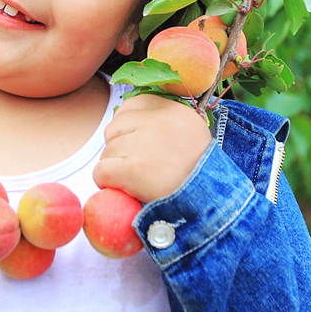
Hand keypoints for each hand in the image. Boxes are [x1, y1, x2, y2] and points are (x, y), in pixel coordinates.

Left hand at [93, 94, 212, 204]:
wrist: (210, 205)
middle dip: (121, 149)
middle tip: (143, 167)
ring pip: (107, 151)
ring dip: (117, 168)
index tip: (141, 146)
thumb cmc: (196, 172)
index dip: (129, 128)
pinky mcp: (131, 170)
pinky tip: (128, 189)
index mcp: (174, 110)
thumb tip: (121, 117)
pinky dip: (108, 183)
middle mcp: (158, 121)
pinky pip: (101, 171)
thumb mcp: (189, 133)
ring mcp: (143, 144)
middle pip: (114, 128)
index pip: (130, 106)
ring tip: (142, 180)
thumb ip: (159, 122)